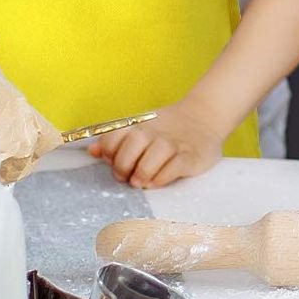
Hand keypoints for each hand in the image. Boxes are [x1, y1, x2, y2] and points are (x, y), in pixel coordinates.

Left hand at [89, 98, 226, 188]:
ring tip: (142, 181)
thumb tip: (92, 151)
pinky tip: (158, 181)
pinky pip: (176, 166)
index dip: (109, 151)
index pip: (115, 135)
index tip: (112, 161)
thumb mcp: (142, 131)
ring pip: (156, 153)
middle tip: (127, 176)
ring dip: (144, 171)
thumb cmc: (168, 130)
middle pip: (134, 142)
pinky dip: (163, 176)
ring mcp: (176, 144)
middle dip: (125, 164)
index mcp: (140, 126)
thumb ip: (117, 142)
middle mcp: (157, 133)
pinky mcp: (192, 156)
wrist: (206, 117)